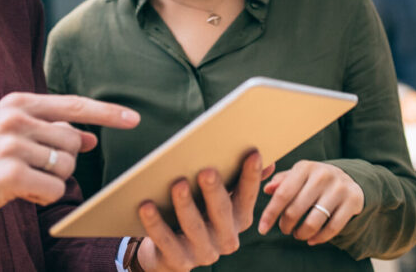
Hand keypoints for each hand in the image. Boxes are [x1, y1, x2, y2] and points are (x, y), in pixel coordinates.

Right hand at [0, 92, 138, 224]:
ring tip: (21, 181)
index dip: (107, 112)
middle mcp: (16, 118)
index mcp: (17, 103)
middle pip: (73, 142)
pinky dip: (43, 196)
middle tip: (34, 170)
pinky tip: (19, 193)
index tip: (134, 118)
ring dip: (50, 181)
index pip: (73, 105)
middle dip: (63, 162)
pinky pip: (53, 188)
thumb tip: (89, 136)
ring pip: (65, 167)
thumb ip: (49, 131)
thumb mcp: (10, 135)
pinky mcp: (9, 174)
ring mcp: (12, 145)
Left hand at [135, 151, 269, 270]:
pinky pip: (165, 241)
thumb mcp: (220, 201)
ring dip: (185, 205)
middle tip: (207, 171)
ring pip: (194, 227)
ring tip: (177, 184)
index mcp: (239, 220)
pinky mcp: (179, 261)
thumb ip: (240, 183)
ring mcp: (203, 252)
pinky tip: (146, 206)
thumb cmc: (198, 216)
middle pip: (221, 212)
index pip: (248, 197)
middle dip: (214, 191)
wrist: (170, 254)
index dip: (252, 177)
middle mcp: (225, 238)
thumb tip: (269, 162)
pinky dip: (155, 223)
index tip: (253, 153)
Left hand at [257, 160, 363, 245]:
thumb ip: (281, 182)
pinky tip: (312, 239)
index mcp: (305, 167)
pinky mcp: (353, 201)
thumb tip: (267, 189)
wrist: (348, 179)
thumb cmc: (314, 180)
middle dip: (286, 226)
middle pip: (295, 210)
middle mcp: (322, 175)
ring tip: (298, 234)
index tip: (262, 229)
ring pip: (313, 222)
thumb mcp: (298, 175)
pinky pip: (332, 228)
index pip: (282, 194)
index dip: (270, 214)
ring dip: (301, 234)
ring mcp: (339, 188)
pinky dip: (319, 238)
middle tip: (285, 229)